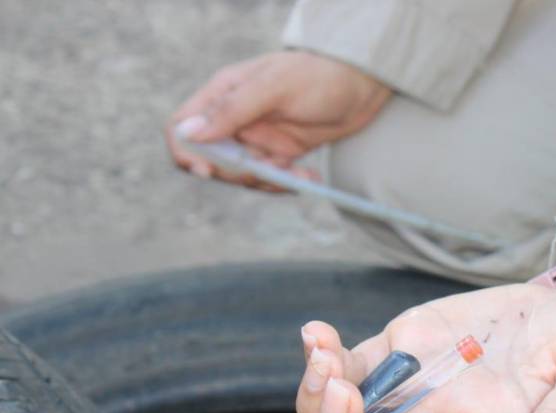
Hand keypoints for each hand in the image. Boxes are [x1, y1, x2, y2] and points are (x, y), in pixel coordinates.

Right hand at [165, 51, 390, 189]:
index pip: (181, 126)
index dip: (185, 152)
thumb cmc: (320, 76)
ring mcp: (256, 138)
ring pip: (240, 176)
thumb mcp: (275, 88)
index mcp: (223, 94)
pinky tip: (309, 177)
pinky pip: (268, 179)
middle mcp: (234, 118)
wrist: (363, 86)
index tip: (207, 171)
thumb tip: (189, 133)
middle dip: (237, 174)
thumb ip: (233, 109)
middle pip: (210, 160)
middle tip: (272, 170)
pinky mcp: (278, 154)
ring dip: (267, 181)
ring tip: (299, 173)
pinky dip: (286, 183)